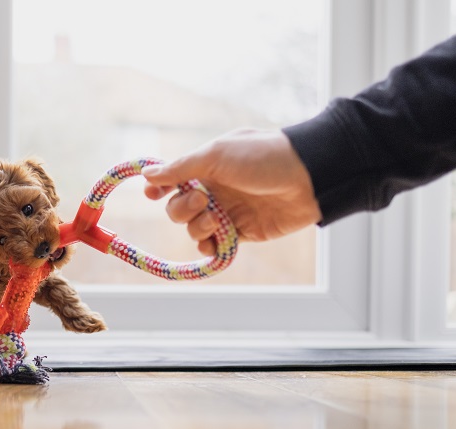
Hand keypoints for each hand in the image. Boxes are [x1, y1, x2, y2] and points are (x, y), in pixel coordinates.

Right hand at [142, 129, 321, 254]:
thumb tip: (148, 174)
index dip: (158, 187)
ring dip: (197, 227)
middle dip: (182, 208)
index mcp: (205, 166)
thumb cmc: (261, 158)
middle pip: (177, 208)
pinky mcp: (242, 232)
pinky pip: (214, 244)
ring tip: (217, 219)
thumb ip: (181, 167)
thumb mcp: (217, 154)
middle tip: (203, 199)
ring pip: (194, 228)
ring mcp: (227, 211)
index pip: (171, 179)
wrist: (307, 178)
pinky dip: (209, 246)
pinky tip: (214, 242)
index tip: (152, 194)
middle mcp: (213, 189)